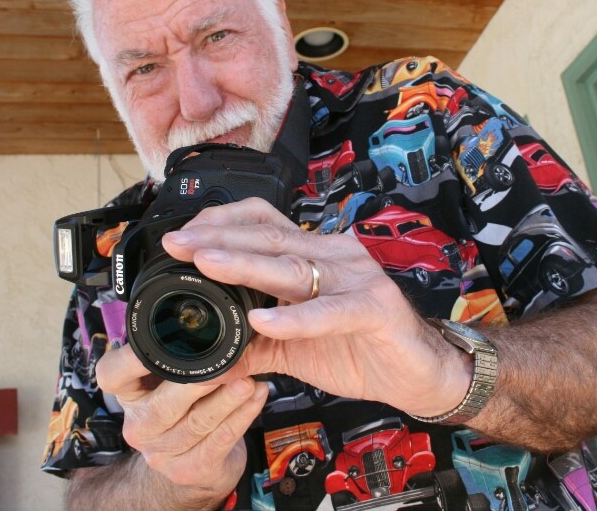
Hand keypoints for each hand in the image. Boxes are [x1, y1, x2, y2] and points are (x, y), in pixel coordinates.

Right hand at [94, 343, 267, 502]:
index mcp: (128, 394)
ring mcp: (162, 452)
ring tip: (251, 380)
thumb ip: (174, 351)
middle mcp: (138, 425)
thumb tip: (203, 298)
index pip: (111, 375)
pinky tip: (258, 396)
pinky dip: (244, 415)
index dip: (130, 359)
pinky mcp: (190, 470)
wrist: (196, 461)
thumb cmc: (184, 405)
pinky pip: (221, 439)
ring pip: (198, 423)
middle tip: (229, 363)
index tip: (163, 338)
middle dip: (199, 383)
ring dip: (229, 399)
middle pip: (163, 405)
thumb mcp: (169, 378)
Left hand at [161, 197, 471, 417]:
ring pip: (292, 266)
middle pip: (269, 236)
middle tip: (177, 244)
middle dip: (218, 239)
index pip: (262, 222)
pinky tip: (264, 322)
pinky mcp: (373, 309)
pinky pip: (329, 311)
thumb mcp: (292, 348)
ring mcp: (355, 278)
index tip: (179, 238)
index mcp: (312, 255)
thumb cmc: (359, 349)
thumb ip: (250, 345)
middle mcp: (333, 256)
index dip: (221, 224)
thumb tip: (200, 358)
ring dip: (245, 264)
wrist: (418, 374)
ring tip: (206, 263)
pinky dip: (295, 317)